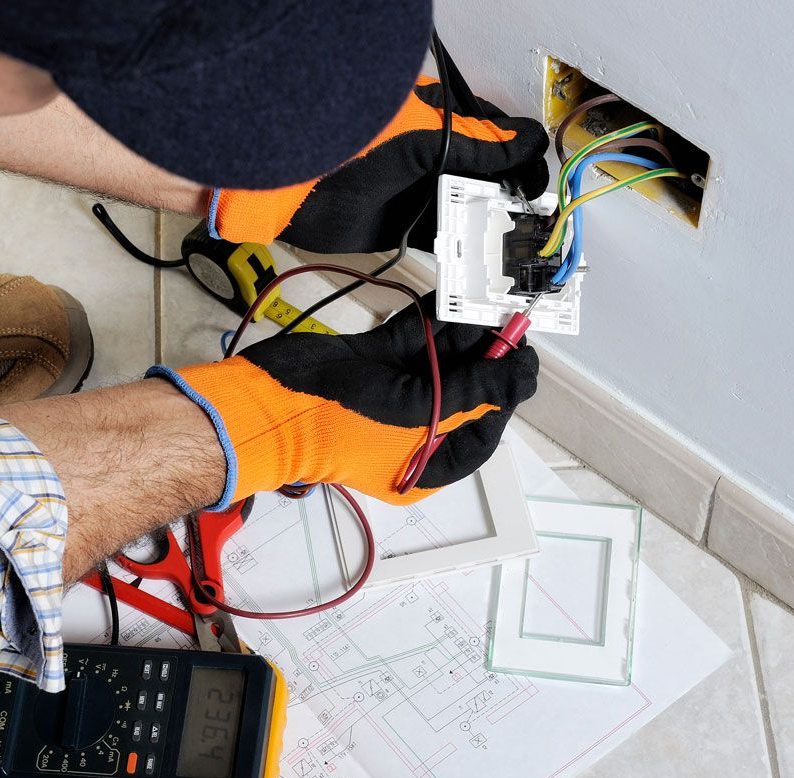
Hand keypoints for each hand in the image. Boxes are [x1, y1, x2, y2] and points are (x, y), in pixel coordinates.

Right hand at [150, 295, 538, 506]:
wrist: (268, 402)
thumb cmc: (341, 422)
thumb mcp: (417, 413)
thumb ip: (473, 391)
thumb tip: (521, 376)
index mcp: (427, 462)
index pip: (483, 428)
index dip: (507, 394)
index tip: (525, 359)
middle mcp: (414, 429)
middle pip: (463, 389)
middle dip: (485, 356)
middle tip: (510, 321)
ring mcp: (392, 393)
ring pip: (438, 359)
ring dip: (462, 333)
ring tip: (490, 302)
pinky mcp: (371, 362)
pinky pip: (410, 340)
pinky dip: (431, 321)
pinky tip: (454, 299)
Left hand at [210, 77, 548, 252]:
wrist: (287, 185)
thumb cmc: (351, 146)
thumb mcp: (421, 141)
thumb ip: (477, 146)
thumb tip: (529, 143)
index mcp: (440, 119)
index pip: (497, 137)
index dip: (521, 162)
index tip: (539, 189)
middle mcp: (433, 154)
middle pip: (486, 179)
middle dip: (510, 200)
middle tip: (532, 226)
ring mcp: (416, 190)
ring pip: (467, 210)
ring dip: (490, 229)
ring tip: (515, 249)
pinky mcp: (398, 224)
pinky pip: (440, 237)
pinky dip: (461, 250)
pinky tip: (481, 260)